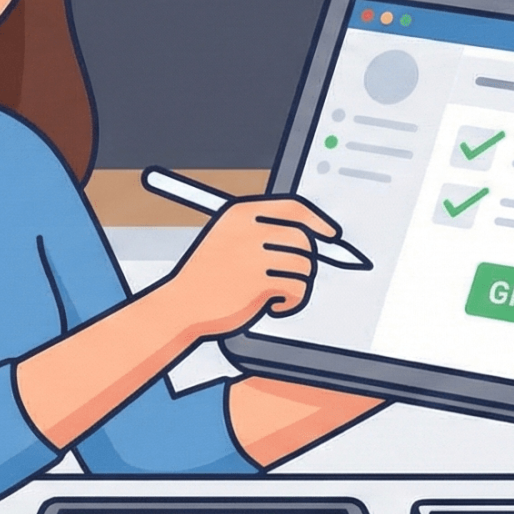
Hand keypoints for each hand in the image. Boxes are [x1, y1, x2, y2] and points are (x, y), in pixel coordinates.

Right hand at [158, 196, 341, 338]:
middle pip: (303, 239)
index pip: (293, 207)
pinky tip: (275, 306)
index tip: (332, 234)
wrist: (182, 305)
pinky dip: (292, 302)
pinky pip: (297, 289)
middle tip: (292, 277)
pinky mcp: (258, 283)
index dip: (318, 220)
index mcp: (240, 213)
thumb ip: (265, 232)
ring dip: (298, 284)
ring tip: (278, 293)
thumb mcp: (227, 239)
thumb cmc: (208, 275)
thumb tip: (315, 236)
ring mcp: (252, 256)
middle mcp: (247, 230)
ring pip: (304, 265)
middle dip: (306, 261)